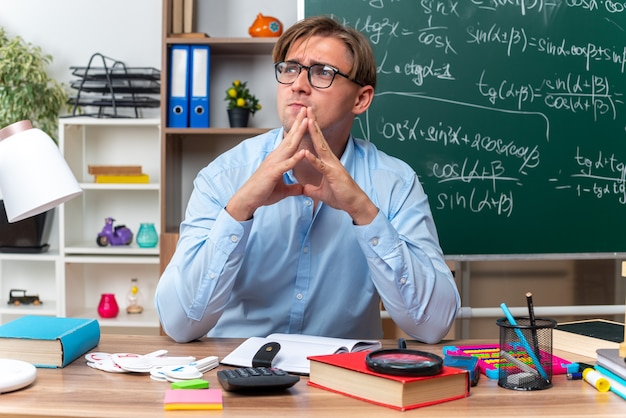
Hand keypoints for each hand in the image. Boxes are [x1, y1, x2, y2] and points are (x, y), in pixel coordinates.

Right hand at [226, 108, 308, 220]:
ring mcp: (274, 163)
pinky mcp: (273, 173)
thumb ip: (293, 188)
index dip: (298, 128)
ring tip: (307, 121)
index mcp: (278, 158)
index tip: (306, 117)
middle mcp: (276, 157)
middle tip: (307, 109)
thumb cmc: (263, 193)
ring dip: (299, 133)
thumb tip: (302, 188)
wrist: (247, 200)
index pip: (290, 140)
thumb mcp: (282, 190)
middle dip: (299, 123)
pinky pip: (286, 165)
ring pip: (289, 146)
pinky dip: (295, 158)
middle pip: (290, 137)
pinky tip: (303, 152)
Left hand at [301, 109, 378, 224]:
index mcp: (327, 161)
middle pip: (319, 138)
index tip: (305, 117)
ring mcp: (332, 166)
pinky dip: (313, 159)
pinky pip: (321, 166)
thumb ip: (312, 189)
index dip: (311, 130)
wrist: (354, 204)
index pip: (317, 142)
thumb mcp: (321, 192)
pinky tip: (305, 152)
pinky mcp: (333, 175)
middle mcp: (330, 160)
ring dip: (314, 134)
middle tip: (307, 109)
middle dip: (313, 123)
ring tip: (307, 121)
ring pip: (321, 147)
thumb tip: (304, 190)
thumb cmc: (341, 196)